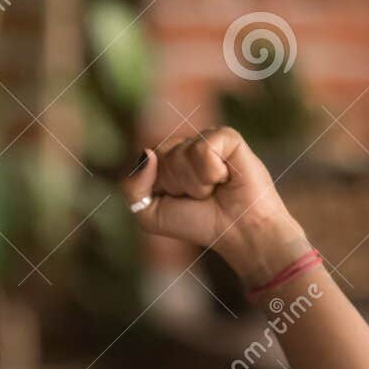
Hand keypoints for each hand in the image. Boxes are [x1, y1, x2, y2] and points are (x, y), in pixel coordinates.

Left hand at [120, 126, 308, 286]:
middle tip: (200, 196)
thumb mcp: (150, 214)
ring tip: (214, 189)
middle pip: (160, 157)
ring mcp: (206, 138)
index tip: (179, 200)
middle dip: (176, 185)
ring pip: (180, 155)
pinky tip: (225, 178)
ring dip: (195, 183)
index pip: (143, 161)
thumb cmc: (197, 223)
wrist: (237, 231)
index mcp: (165, 159)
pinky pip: (203, 150)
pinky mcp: (227, 137)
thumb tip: (147, 153)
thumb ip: (131, 187)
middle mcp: (185, 145)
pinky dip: (211, 172)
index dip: (159, 187)